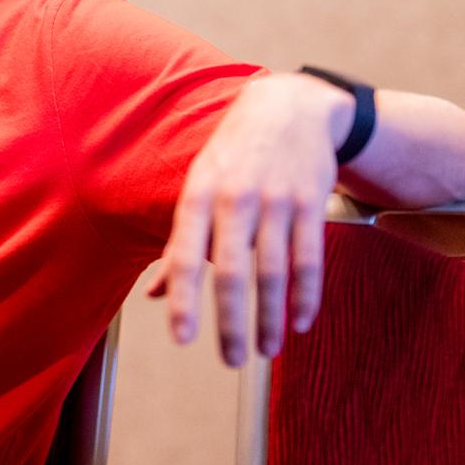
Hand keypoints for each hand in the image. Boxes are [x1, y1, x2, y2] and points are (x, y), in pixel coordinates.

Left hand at [147, 73, 350, 366]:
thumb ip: (180, 242)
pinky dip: (306, 295)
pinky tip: (299, 321)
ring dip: (270, 318)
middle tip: (232, 359)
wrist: (290, 105)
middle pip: (232, 272)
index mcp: (199, 193)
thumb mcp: (199, 183)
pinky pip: (309, 258)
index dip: (184, 299)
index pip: (185, 254)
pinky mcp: (310, 202)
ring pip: (273, 272)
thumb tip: (154, 295)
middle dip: (231, 323)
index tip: (182, 339)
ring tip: (266, 350)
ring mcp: (276, 199)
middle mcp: (236, 197)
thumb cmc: (234, 152)